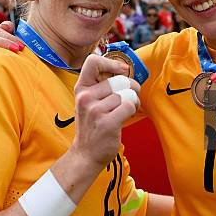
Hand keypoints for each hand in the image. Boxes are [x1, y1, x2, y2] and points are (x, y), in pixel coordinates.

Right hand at [70, 54, 139, 168]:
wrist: (85, 154)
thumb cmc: (92, 125)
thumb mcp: (89, 101)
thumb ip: (101, 85)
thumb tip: (125, 69)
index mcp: (81, 89)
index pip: (93, 61)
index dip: (111, 63)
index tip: (122, 71)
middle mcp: (85, 97)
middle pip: (120, 80)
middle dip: (132, 87)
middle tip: (130, 96)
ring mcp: (95, 110)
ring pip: (127, 94)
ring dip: (133, 101)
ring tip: (127, 109)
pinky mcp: (107, 123)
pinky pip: (130, 106)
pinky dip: (133, 110)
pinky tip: (127, 116)